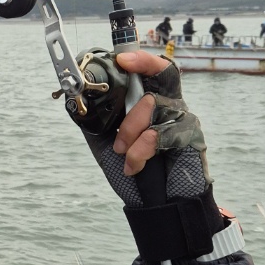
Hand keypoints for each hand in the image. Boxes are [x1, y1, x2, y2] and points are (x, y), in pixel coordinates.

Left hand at [69, 46, 210, 208]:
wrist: (156, 207)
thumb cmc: (135, 171)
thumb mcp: (106, 143)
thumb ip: (95, 121)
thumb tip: (74, 99)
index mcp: (150, 104)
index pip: (150, 72)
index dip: (139, 59)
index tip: (120, 58)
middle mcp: (170, 106)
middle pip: (165, 73)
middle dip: (143, 64)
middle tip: (124, 63)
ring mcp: (183, 120)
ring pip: (153, 104)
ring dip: (129, 128)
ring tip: (120, 150)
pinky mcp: (190, 137)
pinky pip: (158, 133)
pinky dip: (139, 150)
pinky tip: (133, 165)